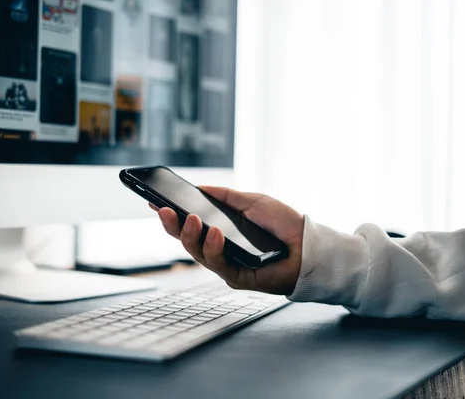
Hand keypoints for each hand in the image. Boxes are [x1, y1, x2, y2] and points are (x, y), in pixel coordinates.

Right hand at [151, 186, 303, 295]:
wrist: (309, 244)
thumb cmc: (283, 224)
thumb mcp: (251, 201)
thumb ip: (225, 196)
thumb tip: (199, 188)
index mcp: (220, 232)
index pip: (190, 226)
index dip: (172, 217)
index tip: (155, 203)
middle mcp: (220, 250)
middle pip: (187, 242)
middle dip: (172, 227)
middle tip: (164, 211)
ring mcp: (227, 265)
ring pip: (198, 255)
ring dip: (191, 236)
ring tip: (192, 218)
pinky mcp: (238, 277)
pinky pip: (219, 265)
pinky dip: (214, 248)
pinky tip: (215, 233)